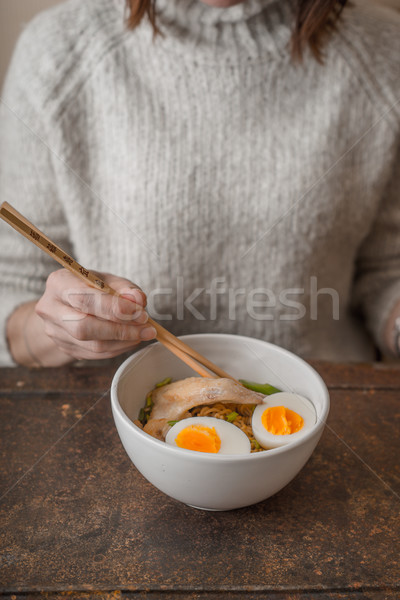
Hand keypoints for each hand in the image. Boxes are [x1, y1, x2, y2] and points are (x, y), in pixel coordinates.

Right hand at [35, 269, 155, 360]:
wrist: (67, 305)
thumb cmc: (90, 288)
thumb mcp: (107, 280)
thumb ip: (124, 288)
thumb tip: (138, 300)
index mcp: (59, 283)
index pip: (83, 298)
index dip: (113, 308)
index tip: (139, 312)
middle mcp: (51, 308)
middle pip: (83, 326)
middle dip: (120, 329)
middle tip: (146, 328)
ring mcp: (55, 332)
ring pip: (92, 345)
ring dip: (123, 341)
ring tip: (143, 333)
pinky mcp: (65, 348)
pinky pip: (95, 354)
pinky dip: (118, 348)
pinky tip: (131, 340)